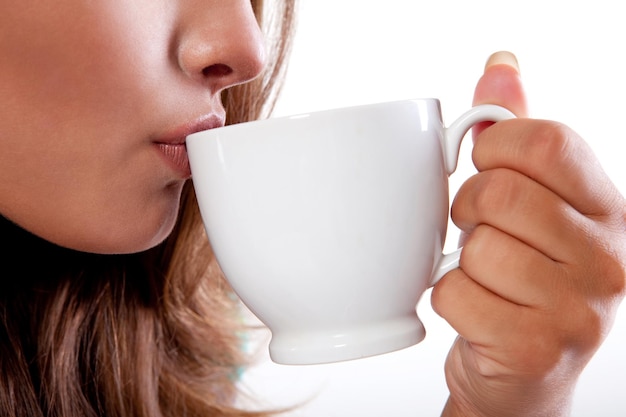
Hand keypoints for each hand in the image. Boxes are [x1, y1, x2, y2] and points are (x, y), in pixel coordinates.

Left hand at [432, 51, 625, 416]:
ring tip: (483, 274)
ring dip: (461, 260)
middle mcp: (609, 257)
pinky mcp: (537, 348)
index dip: (492, 149)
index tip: (485, 169)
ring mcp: (580, 308)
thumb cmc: (523, 277)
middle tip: (479, 231)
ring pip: (477, 247)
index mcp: (610, 207)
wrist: (524, 373)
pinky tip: (476, 309)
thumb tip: (501, 65)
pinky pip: (456, 293)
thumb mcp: (533, 201)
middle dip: (468, 210)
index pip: (545, 141)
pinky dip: (448, 297)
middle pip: (501, 194)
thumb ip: (519, 135)